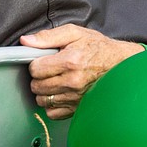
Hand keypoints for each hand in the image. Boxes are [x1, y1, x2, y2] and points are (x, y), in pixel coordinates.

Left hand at [21, 24, 144, 119]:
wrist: (120, 64)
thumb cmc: (98, 48)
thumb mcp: (75, 33)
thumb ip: (48, 37)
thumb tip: (26, 41)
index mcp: (70, 61)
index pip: (35, 69)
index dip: (36, 63)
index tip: (43, 60)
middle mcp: (72, 82)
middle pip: (36, 86)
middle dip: (39, 77)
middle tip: (49, 70)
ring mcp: (75, 97)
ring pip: (42, 100)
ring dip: (44, 91)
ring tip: (54, 80)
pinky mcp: (77, 108)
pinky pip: (52, 112)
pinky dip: (52, 104)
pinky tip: (59, 92)